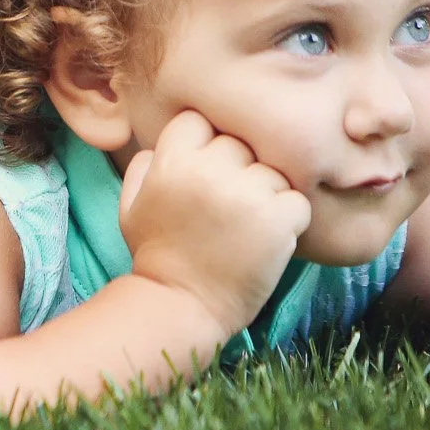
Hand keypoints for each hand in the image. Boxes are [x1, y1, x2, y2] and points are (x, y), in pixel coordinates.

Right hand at [118, 110, 310, 335]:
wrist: (182, 307)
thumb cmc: (157, 255)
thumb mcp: (132, 205)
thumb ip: (145, 165)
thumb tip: (168, 142)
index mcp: (172, 160)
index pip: (200, 121)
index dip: (204, 146)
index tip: (203, 174)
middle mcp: (208, 170)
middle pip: (239, 144)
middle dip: (237, 170)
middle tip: (227, 207)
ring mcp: (246, 193)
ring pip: (271, 170)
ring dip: (266, 195)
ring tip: (247, 226)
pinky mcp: (277, 219)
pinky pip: (297, 200)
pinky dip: (289, 220)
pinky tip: (267, 239)